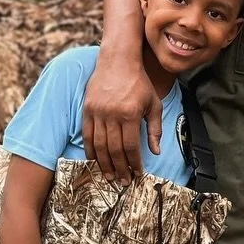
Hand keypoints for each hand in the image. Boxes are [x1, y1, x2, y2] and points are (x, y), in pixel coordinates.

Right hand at [81, 47, 161, 182]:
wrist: (118, 61)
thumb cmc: (139, 82)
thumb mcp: (153, 104)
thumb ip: (154, 129)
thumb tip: (156, 152)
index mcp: (130, 113)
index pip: (131, 146)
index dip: (134, 163)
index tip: (137, 173)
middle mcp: (112, 114)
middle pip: (114, 149)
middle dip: (120, 168)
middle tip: (123, 182)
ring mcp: (97, 112)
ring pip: (99, 145)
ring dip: (104, 164)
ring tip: (110, 176)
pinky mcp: (87, 109)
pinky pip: (87, 135)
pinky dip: (91, 150)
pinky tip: (95, 161)